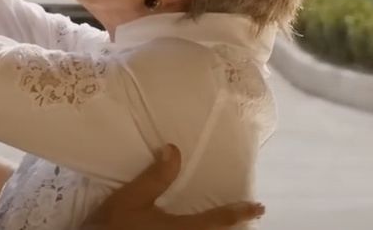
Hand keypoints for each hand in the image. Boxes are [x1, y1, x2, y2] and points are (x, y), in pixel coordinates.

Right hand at [83, 145, 263, 229]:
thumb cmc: (113, 227)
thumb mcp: (131, 199)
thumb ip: (155, 177)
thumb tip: (174, 150)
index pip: (219, 220)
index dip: (240, 212)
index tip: (258, 207)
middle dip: (232, 229)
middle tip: (245, 218)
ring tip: (223, 225)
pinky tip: (189, 228)